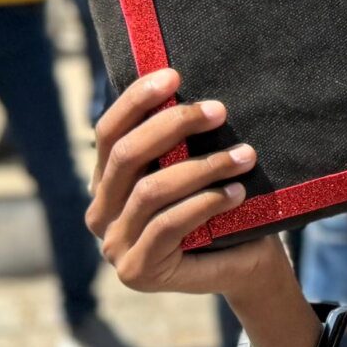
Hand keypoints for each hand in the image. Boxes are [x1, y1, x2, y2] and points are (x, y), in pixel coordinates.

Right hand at [85, 68, 290, 298]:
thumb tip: (182, 83)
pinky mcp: (137, 271)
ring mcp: (114, 245)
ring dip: (203, 167)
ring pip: (151, 190)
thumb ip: (176, 142)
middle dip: (174, 125)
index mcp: (105, 181)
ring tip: (246, 156)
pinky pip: (169, 225)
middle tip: (219, 111)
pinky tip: (236, 192)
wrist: (245, 264)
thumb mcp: (192, 167)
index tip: (174, 75)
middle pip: (126, 155)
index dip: (136, 100)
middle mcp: (100, 212)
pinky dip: (206, 203)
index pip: (109, 131)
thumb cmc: (220, 206)